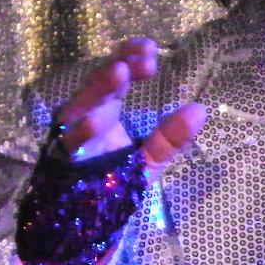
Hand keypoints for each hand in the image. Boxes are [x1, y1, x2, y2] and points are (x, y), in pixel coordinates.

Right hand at [55, 38, 206, 177]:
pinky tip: (96, 121)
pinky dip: (81, 131)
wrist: (90, 215)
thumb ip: (172, 137)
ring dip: (100, 87)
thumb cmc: (115, 180)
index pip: (117, 74)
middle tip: (146, 57)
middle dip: (119, 65)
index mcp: (107, 108)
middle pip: (98, 81)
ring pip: (81, 103)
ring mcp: (72, 133)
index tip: (152, 49)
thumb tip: (201, 109)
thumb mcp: (151, 158)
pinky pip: (69, 141)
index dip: (131, 57)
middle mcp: (87, 114)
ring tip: (120, 72)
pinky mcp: (63, 157)